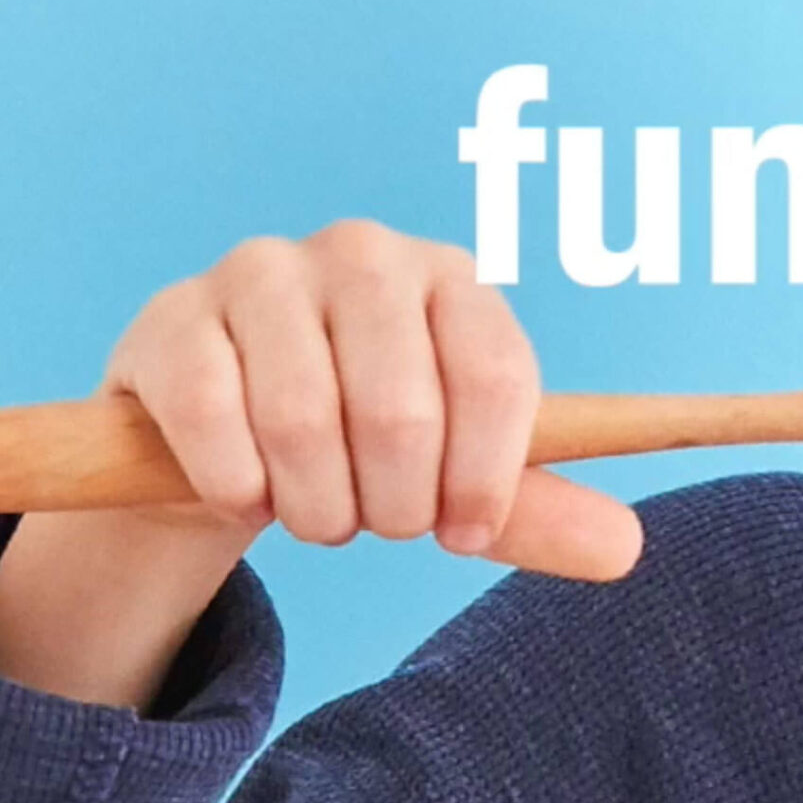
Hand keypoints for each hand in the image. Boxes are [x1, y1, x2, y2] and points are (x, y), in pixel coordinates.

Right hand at [93, 219, 643, 580]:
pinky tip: (243, 488)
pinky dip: (237, 488)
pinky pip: (218, 422)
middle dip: (391, 505)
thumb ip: (530, 509)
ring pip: (304, 420)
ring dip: (313, 507)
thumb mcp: (449, 474)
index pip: (497, 377)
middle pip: (403, 409)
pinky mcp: (175, 318)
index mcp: (450, 278)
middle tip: (371, 522)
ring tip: (313, 510)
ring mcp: (261, 273)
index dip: (486, 478)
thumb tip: (627, 549)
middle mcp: (362, 253)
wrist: (215, 433)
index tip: (463, 534)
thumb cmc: (356, 443)